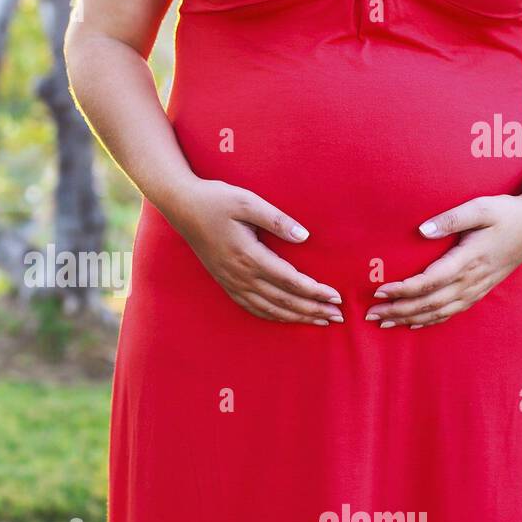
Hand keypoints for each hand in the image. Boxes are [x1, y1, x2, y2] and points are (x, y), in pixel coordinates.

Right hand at [158, 178, 342, 324]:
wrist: (182, 207)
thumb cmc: (216, 200)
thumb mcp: (248, 202)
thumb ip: (277, 220)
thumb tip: (304, 236)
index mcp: (249, 256)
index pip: (290, 281)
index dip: (315, 291)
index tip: (337, 297)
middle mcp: (240, 275)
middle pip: (283, 301)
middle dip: (313, 310)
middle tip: (338, 316)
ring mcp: (231, 282)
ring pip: (269, 309)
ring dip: (297, 317)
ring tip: (320, 321)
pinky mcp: (225, 282)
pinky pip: (252, 307)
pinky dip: (272, 316)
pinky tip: (286, 318)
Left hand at [367, 194, 521, 329]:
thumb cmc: (506, 212)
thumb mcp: (480, 208)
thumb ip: (451, 219)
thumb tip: (422, 230)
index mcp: (468, 260)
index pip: (429, 282)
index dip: (403, 290)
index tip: (379, 291)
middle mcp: (471, 280)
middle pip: (429, 303)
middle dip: (398, 310)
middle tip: (369, 314)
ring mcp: (477, 289)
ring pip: (439, 312)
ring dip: (409, 319)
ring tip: (383, 323)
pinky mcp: (480, 290)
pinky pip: (452, 312)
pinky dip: (430, 321)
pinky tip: (413, 325)